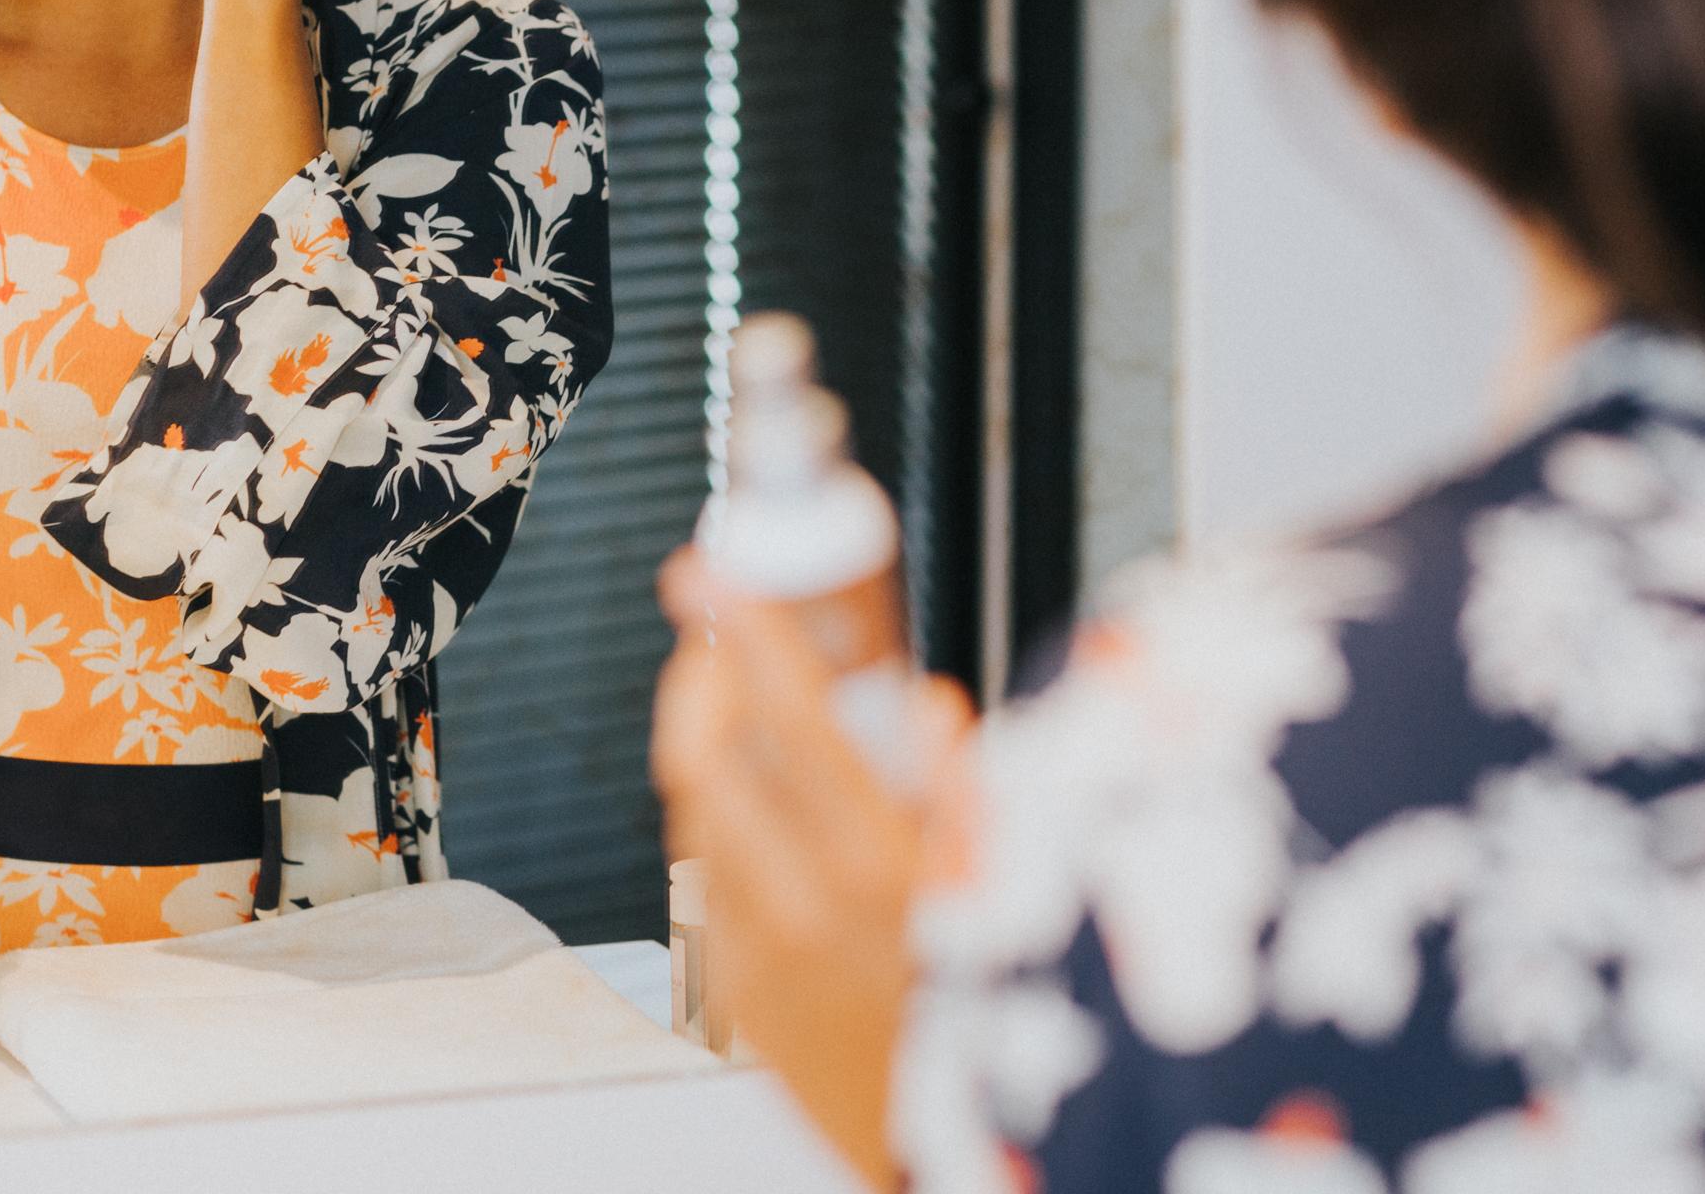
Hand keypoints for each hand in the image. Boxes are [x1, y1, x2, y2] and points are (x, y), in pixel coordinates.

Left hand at [650, 546, 975, 1191]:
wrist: (952, 1167)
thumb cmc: (1002, 1027)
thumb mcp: (1009, 894)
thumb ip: (962, 795)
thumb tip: (926, 709)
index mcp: (882, 876)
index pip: (793, 721)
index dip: (749, 631)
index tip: (718, 570)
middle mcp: (801, 913)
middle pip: (704, 757)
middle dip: (701, 673)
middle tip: (714, 621)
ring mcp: (754, 956)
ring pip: (695, 812)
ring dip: (709, 740)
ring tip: (742, 700)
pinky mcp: (736, 991)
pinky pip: (706, 875)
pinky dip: (721, 817)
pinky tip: (762, 803)